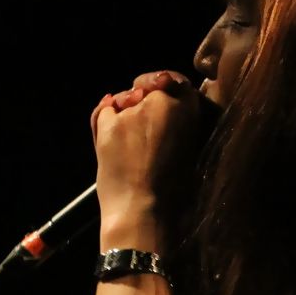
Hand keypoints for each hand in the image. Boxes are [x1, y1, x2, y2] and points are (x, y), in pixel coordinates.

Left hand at [90, 70, 205, 249]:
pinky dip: (105, 118)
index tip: (163, 93)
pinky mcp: (107, 124)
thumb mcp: (191, 152)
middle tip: (142, 119)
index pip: (176, 80)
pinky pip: (103, 110)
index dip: (167, 85)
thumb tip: (171, 107)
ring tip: (127, 139)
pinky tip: (110, 136)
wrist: (143, 214)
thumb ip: (183, 124)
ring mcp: (131, 111)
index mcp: (188, 110)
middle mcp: (159, 102)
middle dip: (144, 95)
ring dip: (124, 108)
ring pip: (124, 97)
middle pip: (148, 85)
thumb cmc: (174, 194)